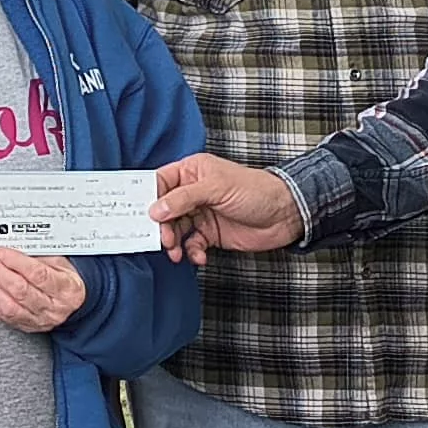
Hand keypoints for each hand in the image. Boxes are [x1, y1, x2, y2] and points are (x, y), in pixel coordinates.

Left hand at [0, 244, 87, 334]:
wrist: (74, 303)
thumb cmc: (65, 278)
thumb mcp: (60, 261)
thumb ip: (37, 254)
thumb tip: (10, 246)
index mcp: (67, 289)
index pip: (37, 274)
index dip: (14, 261)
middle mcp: (53, 308)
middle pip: (19, 291)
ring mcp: (39, 320)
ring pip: (8, 305)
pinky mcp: (25, 326)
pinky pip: (2, 314)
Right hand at [151, 152, 303, 257]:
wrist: (285, 215)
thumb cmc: (256, 190)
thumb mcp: (217, 188)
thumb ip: (184, 198)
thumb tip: (156, 210)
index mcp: (192, 171)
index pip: (160, 182)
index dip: (149, 199)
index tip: (142, 216)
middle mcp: (193, 192)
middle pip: (164, 210)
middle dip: (161, 227)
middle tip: (164, 239)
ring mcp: (200, 213)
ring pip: (175, 229)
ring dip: (174, 243)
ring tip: (177, 252)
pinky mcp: (209, 233)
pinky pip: (191, 244)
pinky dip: (191, 252)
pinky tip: (198, 256)